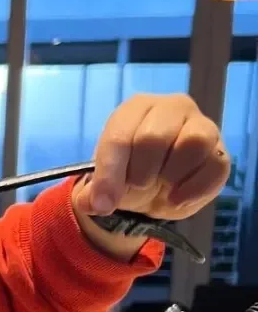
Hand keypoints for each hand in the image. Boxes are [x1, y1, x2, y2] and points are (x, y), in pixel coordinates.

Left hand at [74, 93, 228, 259]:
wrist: (156, 188)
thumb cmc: (128, 174)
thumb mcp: (104, 185)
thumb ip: (92, 195)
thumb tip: (95, 204)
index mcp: (135, 109)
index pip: (120, 137)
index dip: (109, 175)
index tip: (104, 203)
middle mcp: (171, 108)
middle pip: (153, 138)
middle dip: (140, 174)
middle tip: (138, 186)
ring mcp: (201, 125)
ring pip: (192, 143)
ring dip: (171, 176)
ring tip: (161, 187)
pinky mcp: (220, 151)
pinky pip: (216, 166)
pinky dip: (194, 190)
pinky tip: (177, 198)